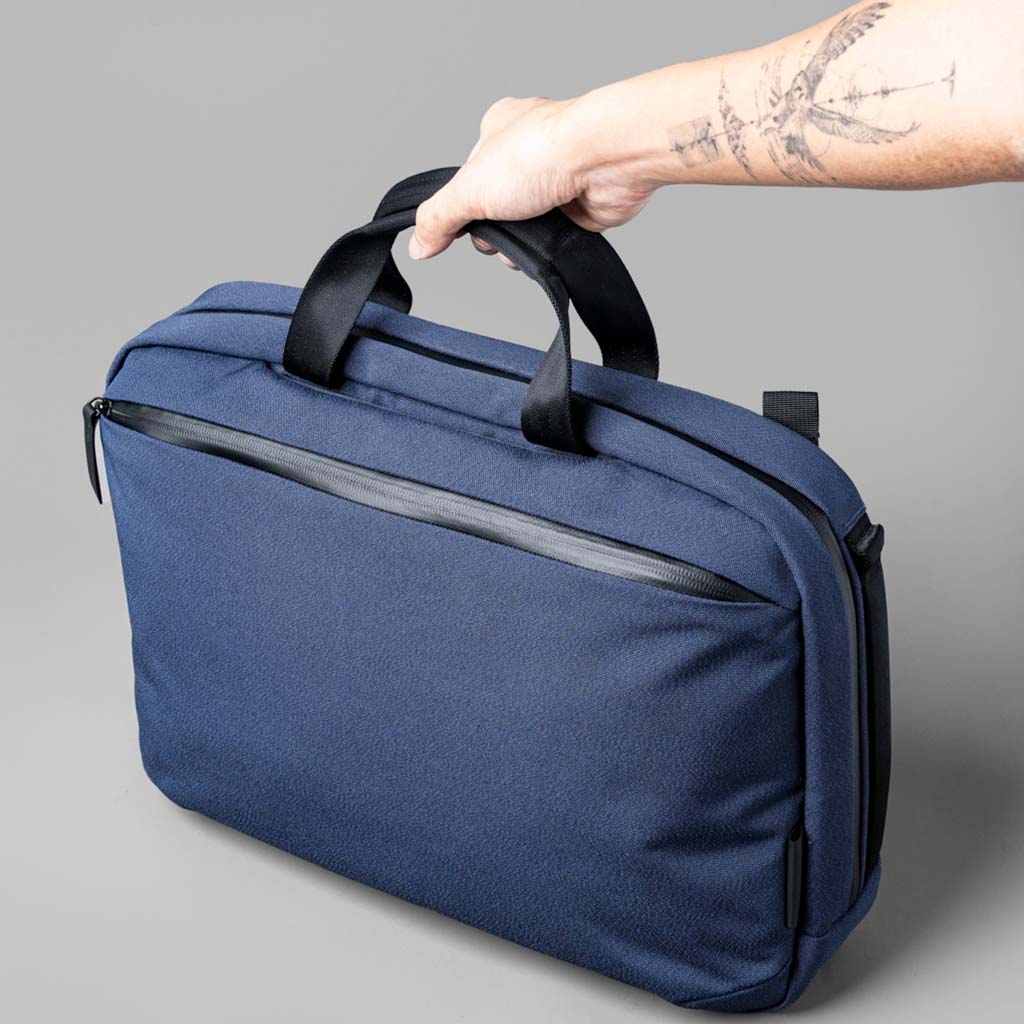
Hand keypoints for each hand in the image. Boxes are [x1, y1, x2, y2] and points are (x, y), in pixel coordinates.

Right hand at [410, 96, 658, 265]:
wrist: (604, 161)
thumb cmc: (543, 153)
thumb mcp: (469, 189)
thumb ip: (438, 219)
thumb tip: (419, 246)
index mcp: (498, 130)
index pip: (467, 181)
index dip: (464, 207)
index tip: (463, 222)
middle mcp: (530, 151)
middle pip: (496, 210)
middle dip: (496, 229)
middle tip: (503, 221)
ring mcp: (558, 179)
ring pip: (526, 228)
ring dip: (522, 242)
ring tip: (533, 227)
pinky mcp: (582, 206)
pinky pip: (555, 239)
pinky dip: (551, 246)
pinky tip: (554, 235)